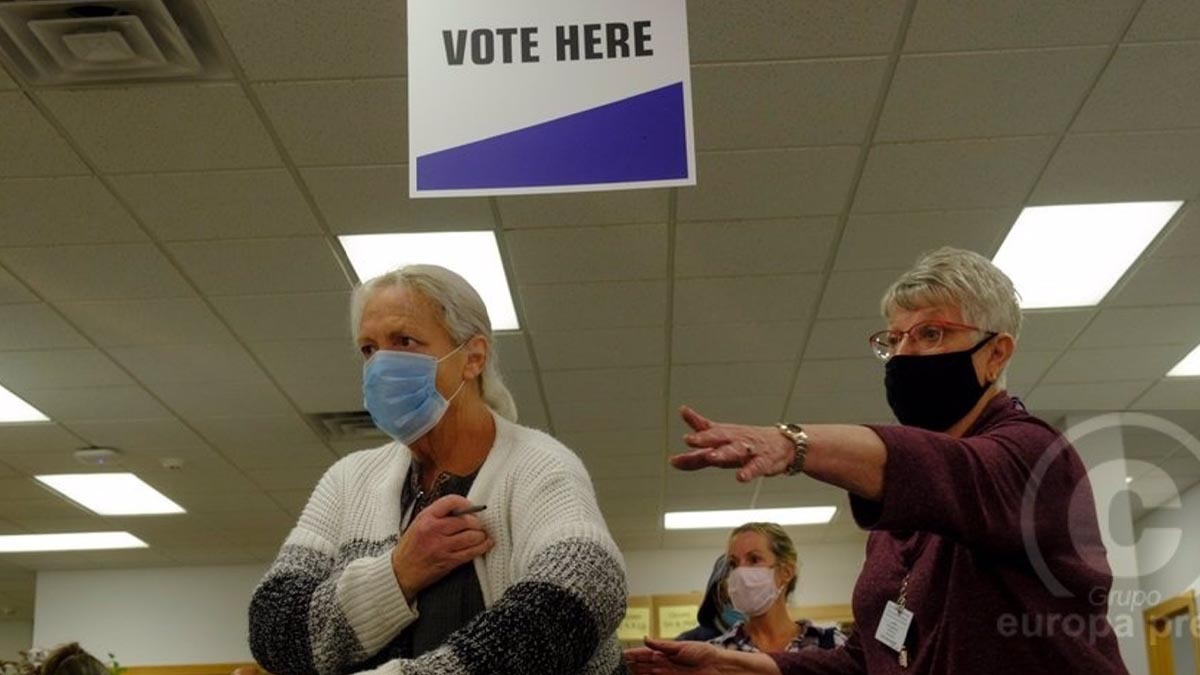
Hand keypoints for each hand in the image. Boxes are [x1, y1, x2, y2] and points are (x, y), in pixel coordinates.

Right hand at [391, 494, 492, 600]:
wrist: (400, 572)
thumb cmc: (409, 548)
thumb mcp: (418, 524)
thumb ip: (437, 515)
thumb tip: (461, 510)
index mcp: (426, 518)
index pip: (451, 502)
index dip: (465, 503)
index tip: (471, 507)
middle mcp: (434, 530)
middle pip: (466, 520)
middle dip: (477, 522)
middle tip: (479, 524)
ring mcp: (442, 546)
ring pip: (472, 536)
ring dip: (481, 534)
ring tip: (482, 534)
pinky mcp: (448, 561)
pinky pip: (471, 552)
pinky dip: (482, 546)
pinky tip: (486, 543)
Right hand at [626, 639, 721, 674]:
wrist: (718, 667)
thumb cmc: (702, 652)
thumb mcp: (681, 647)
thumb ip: (661, 645)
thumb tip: (644, 638)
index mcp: (664, 653)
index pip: (643, 654)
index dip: (631, 655)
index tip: (619, 655)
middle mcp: (662, 664)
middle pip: (641, 666)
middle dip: (629, 666)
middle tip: (615, 666)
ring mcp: (666, 674)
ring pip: (646, 674)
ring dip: (636, 673)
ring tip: (622, 671)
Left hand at [671, 406, 794, 481]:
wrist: (783, 444)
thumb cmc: (747, 443)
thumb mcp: (721, 450)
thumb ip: (696, 455)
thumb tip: (672, 461)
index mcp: (724, 435)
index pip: (706, 432)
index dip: (695, 435)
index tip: (684, 437)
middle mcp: (735, 440)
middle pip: (718, 437)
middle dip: (704, 438)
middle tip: (690, 440)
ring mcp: (749, 450)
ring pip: (735, 450)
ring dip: (724, 453)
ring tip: (712, 457)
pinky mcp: (764, 461)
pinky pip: (756, 466)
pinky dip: (748, 471)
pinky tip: (741, 477)